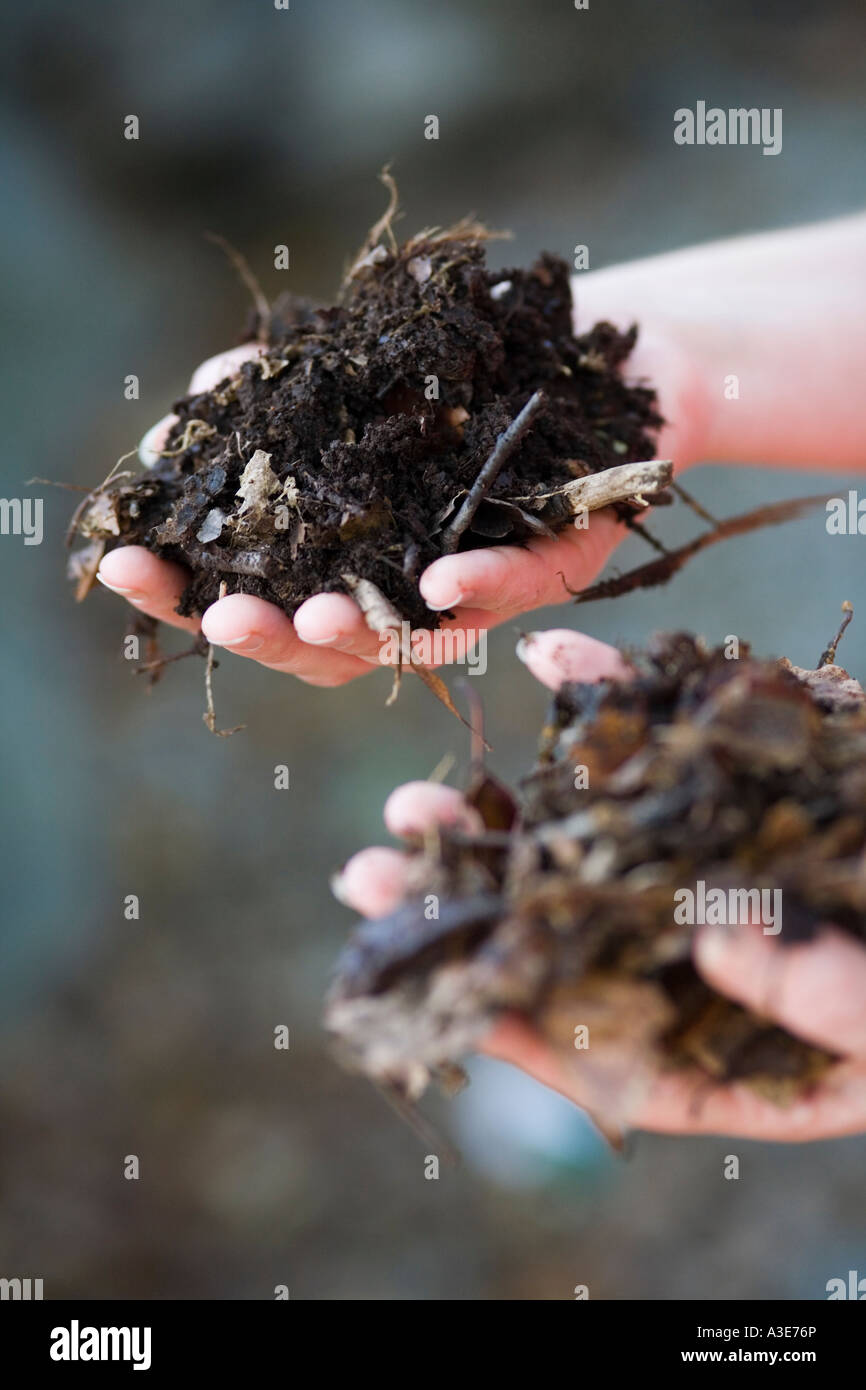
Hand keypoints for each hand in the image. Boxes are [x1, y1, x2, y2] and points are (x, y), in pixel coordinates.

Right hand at [94, 310, 702, 686]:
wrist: (604, 344)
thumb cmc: (464, 366)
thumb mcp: (350, 364)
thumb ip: (269, 394)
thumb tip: (183, 417)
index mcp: (345, 553)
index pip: (252, 589)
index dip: (184, 588)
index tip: (125, 565)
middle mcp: (403, 586)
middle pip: (324, 642)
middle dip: (267, 633)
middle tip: (222, 616)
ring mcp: (478, 586)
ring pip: (412, 638)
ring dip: (361, 632)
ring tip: (314, 616)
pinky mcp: (558, 564)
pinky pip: (516, 588)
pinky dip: (478, 586)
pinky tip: (440, 582)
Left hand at [335, 628, 865, 1139]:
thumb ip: (819, 996)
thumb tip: (709, 942)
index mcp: (749, 1035)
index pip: (619, 1051)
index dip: (530, 1030)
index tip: (445, 999)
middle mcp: (721, 940)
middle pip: (582, 931)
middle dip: (483, 907)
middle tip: (379, 872)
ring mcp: (734, 846)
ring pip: (608, 831)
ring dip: (515, 811)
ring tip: (422, 797)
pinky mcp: (763, 763)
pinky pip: (681, 732)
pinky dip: (622, 694)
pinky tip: (548, 660)